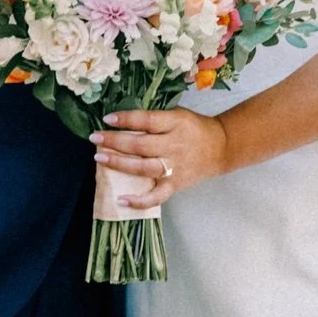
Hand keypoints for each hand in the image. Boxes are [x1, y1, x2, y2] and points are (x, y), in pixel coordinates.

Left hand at [95, 110, 229, 200]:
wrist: (222, 148)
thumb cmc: (195, 129)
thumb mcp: (177, 115)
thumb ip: (155, 120)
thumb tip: (122, 123)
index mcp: (175, 124)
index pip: (147, 120)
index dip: (126, 119)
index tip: (107, 119)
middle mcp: (174, 146)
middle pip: (141, 145)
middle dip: (115, 142)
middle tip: (95, 138)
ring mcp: (174, 167)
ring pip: (144, 168)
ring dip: (119, 164)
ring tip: (99, 159)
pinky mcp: (175, 185)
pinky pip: (157, 196)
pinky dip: (139, 201)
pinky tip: (121, 200)